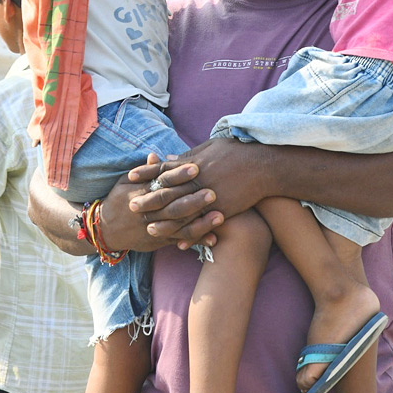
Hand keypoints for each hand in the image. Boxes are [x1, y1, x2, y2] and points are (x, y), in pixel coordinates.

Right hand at [106, 153, 223, 250]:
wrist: (105, 229)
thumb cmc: (118, 200)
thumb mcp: (125, 182)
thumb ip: (144, 171)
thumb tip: (155, 156)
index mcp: (140, 193)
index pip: (162, 183)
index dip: (179, 176)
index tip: (196, 167)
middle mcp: (148, 212)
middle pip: (173, 206)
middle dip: (193, 200)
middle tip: (214, 192)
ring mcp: (154, 229)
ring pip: (179, 227)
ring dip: (200, 223)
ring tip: (220, 216)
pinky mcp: (158, 241)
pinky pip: (179, 241)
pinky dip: (196, 241)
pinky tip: (214, 239)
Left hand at [130, 139, 274, 229]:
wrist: (262, 165)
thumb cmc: (237, 152)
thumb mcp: (210, 148)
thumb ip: (189, 156)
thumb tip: (170, 158)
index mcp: (194, 163)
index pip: (164, 168)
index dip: (147, 172)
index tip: (130, 176)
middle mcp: (198, 180)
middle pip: (168, 192)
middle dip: (148, 200)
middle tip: (131, 207)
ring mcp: (210, 196)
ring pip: (182, 213)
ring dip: (165, 223)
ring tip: (150, 230)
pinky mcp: (222, 210)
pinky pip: (203, 226)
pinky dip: (190, 236)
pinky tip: (179, 244)